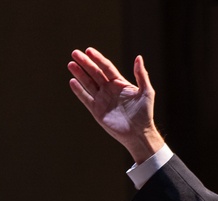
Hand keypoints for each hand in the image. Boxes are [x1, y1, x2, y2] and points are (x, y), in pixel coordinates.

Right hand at [67, 47, 163, 162]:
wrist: (139, 133)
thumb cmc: (145, 113)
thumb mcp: (146, 92)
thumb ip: (141, 75)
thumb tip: (139, 57)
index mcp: (120, 83)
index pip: (106, 67)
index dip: (98, 58)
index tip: (89, 50)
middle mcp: (109, 90)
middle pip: (95, 73)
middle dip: (85, 63)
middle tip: (75, 53)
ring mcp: (102, 99)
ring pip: (88, 83)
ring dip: (79, 74)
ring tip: (70, 64)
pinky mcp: (97, 110)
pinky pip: (86, 98)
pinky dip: (79, 90)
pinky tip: (72, 81)